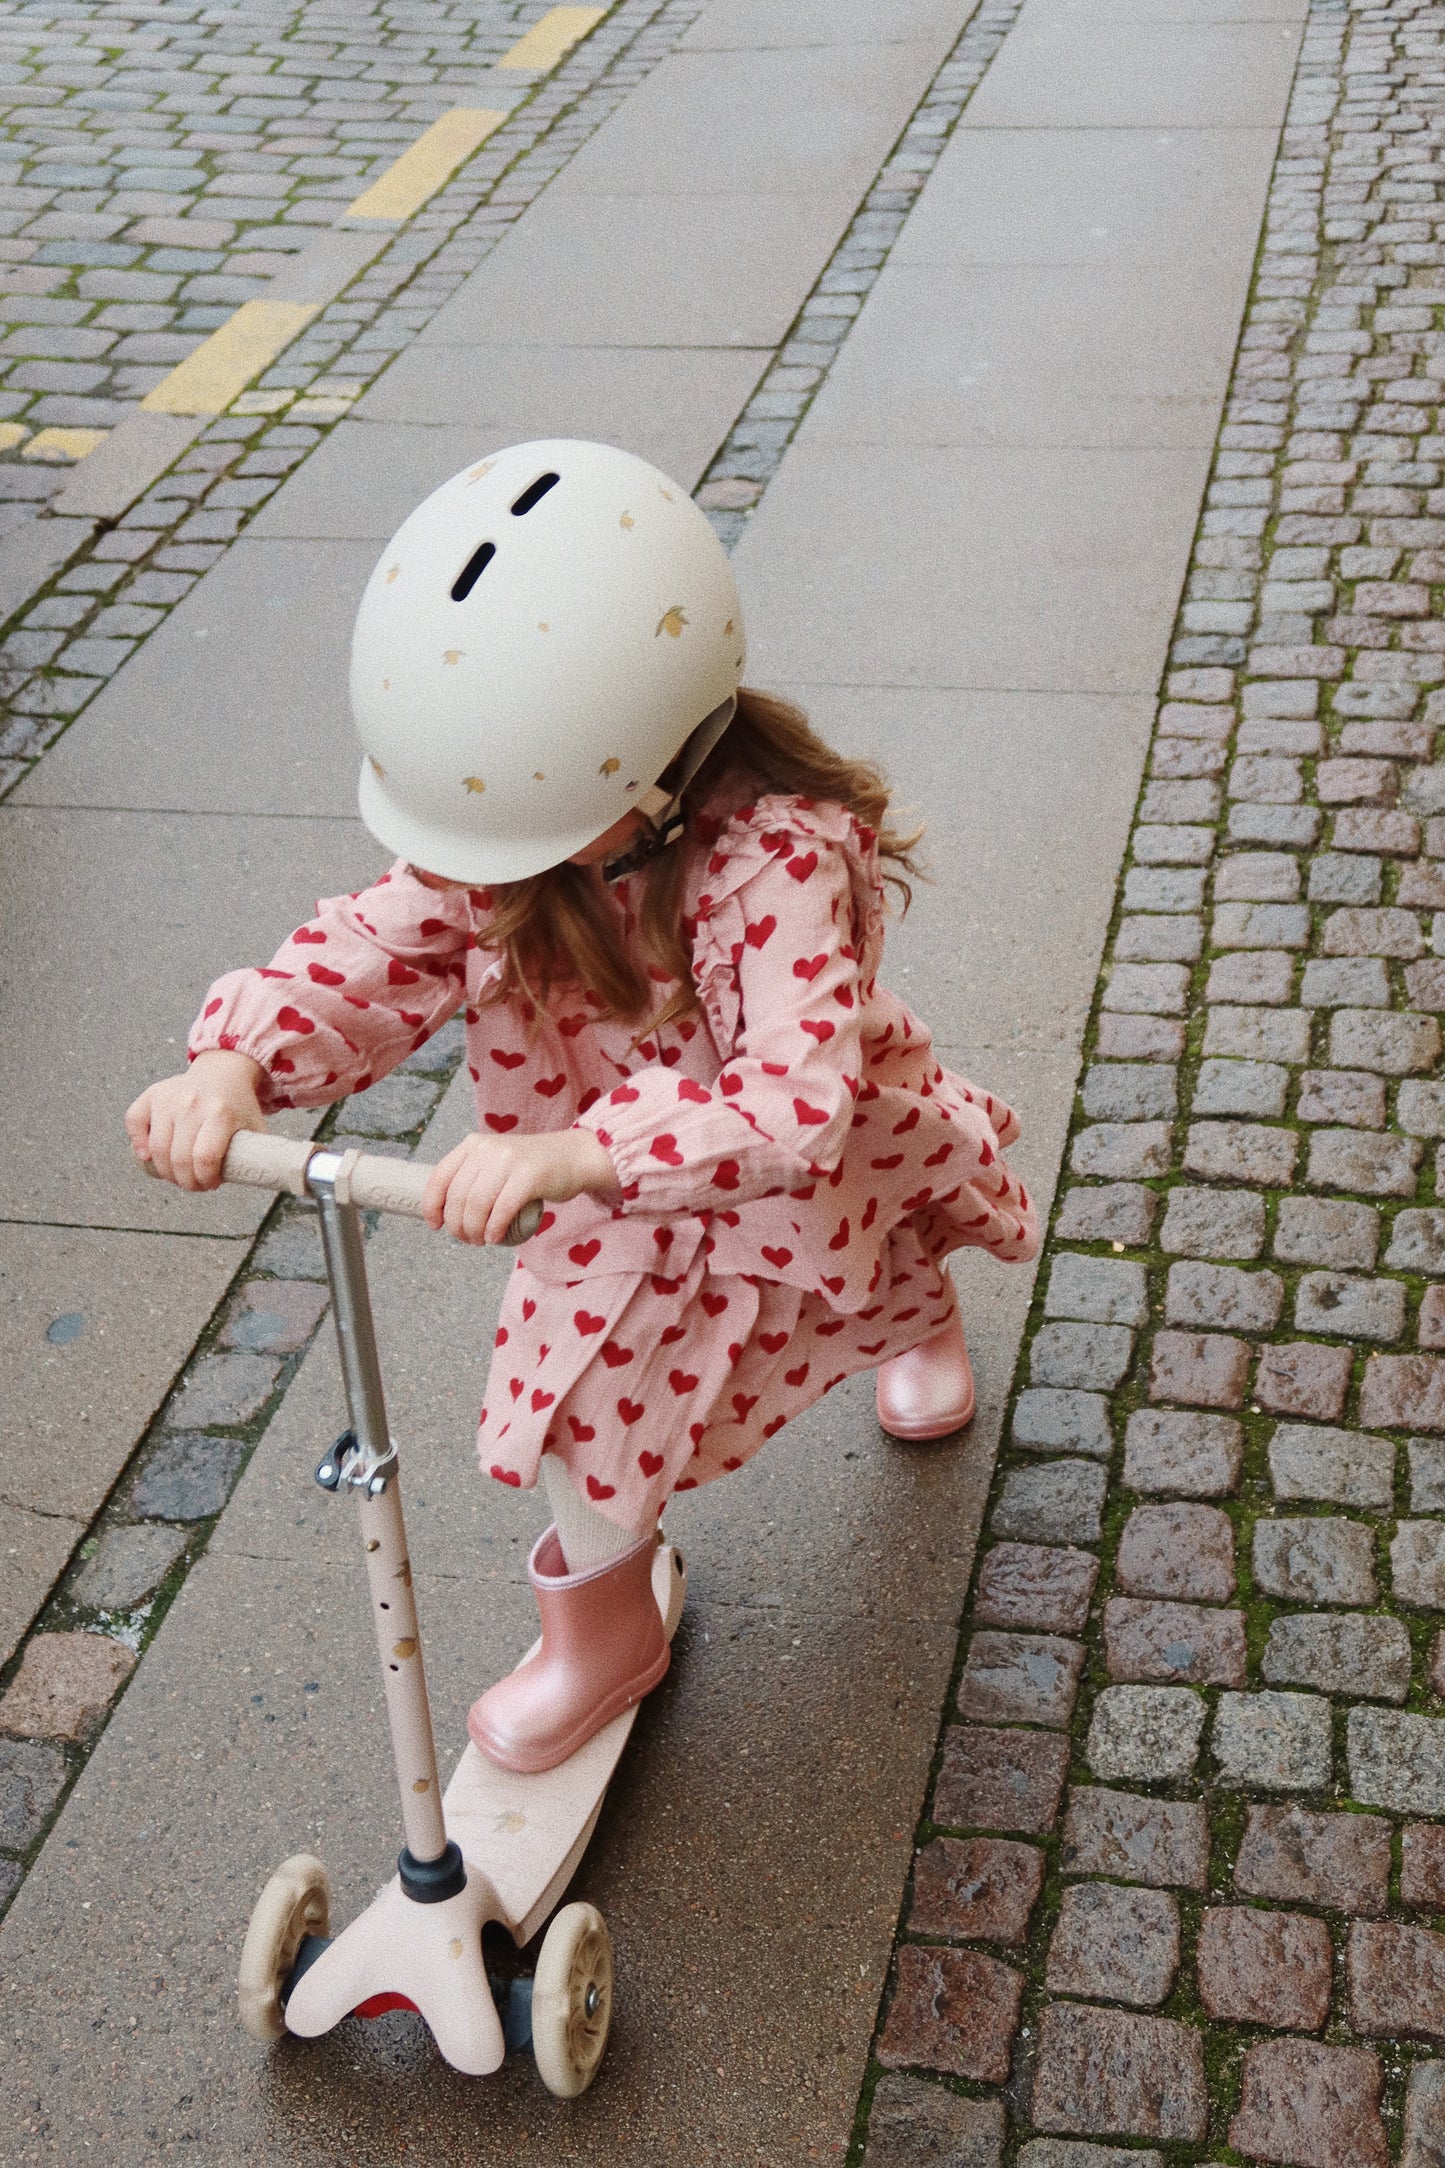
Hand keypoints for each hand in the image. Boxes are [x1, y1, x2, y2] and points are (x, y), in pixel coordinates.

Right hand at [125, 1051, 266, 1190]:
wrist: (223, 1072)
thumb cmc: (236, 1105)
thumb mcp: (254, 1127)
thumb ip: (256, 1155)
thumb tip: (254, 1182)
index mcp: (220, 1113)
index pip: (205, 1158)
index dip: (205, 1180)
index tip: (211, 1184)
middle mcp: (192, 1103)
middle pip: (179, 1158)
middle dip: (186, 1182)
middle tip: (194, 1184)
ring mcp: (169, 1097)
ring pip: (156, 1148)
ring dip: (165, 1171)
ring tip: (178, 1175)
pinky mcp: (152, 1094)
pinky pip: (134, 1122)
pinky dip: (137, 1143)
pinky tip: (148, 1156)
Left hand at [422, 1128, 616, 1245]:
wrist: (572, 1156)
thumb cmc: (530, 1168)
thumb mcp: (494, 1162)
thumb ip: (471, 1177)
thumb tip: (443, 1212)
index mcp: (472, 1145)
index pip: (439, 1178)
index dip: (432, 1206)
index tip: (436, 1226)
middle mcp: (487, 1148)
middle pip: (458, 1197)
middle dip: (457, 1226)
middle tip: (467, 1239)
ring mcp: (509, 1160)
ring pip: (477, 1206)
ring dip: (474, 1232)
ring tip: (481, 1241)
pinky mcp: (530, 1175)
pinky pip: (502, 1210)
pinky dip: (494, 1229)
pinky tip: (495, 1238)